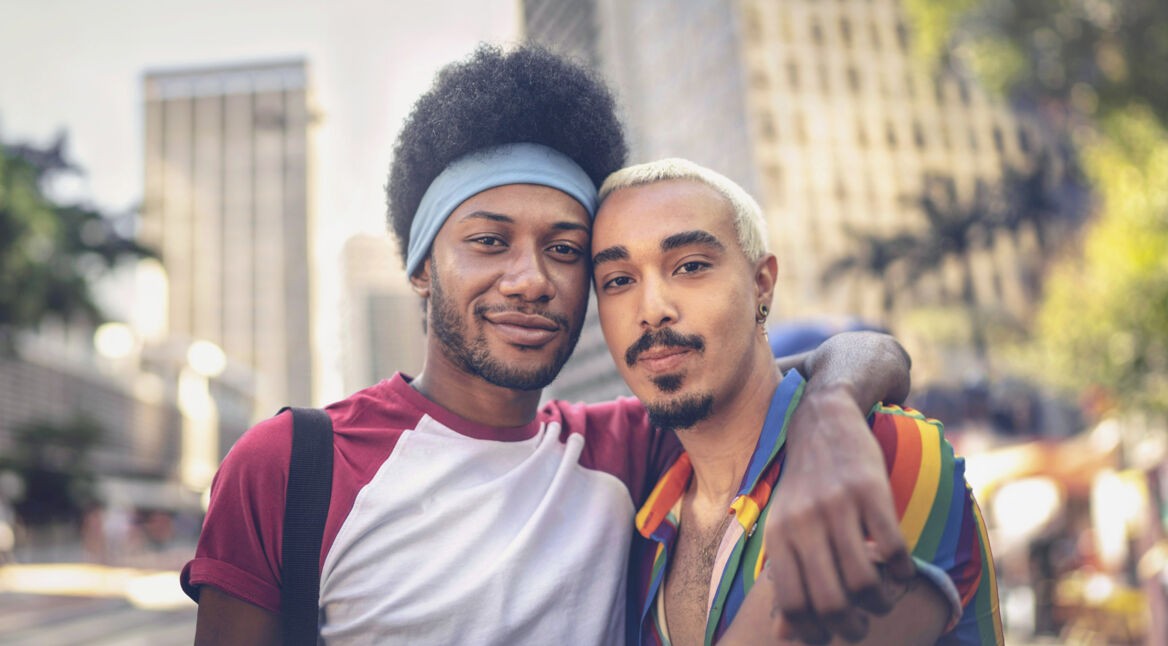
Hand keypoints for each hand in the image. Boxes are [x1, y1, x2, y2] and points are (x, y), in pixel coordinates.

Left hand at [764, 384, 913, 642]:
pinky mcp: (870, 490)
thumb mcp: (783, 525)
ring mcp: (837, 506)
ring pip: (863, 581)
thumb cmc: (804, 485)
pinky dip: (902, 571)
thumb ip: (785, 577)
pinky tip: (900, 568)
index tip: (831, 631)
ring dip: (881, 602)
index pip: (793, 604)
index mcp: (778, 536)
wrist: (823, 419)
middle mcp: (803, 522)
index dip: (815, 632)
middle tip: (861, 622)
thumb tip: (785, 635)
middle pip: (831, 601)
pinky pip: (893, 549)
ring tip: (883, 595)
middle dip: (852, 626)